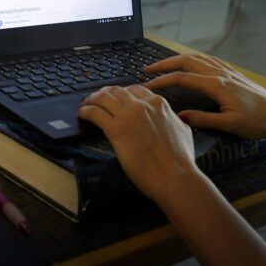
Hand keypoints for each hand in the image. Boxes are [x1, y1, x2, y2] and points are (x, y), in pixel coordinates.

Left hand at [78, 85, 197, 202]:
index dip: (121, 92)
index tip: (115, 97)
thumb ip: (174, 119)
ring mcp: (129, 116)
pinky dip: (86, 111)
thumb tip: (173, 117)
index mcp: (159, 104)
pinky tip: (82, 114)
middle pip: (116, 91)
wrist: (175, 176)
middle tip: (96, 99)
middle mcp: (142, 105)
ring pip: (103, 98)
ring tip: (85, 104)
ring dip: (91, 100)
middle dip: (104, 93)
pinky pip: (95, 113)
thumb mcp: (183, 130)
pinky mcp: (116, 130)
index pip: (134, 89)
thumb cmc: (181, 160)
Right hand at [144, 54, 265, 138]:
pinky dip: (194, 59)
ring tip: (164, 65)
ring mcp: (227, 72)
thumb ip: (202, 119)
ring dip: (178, 59)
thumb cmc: (256, 122)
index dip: (162, 80)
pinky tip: (191, 62)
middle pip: (186, 61)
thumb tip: (180, 116)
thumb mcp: (228, 125)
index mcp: (216, 85)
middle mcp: (220, 74)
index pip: (182, 79)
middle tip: (148, 70)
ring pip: (197, 58)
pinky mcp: (232, 74)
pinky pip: (209, 60)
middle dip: (165, 63)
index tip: (148, 85)